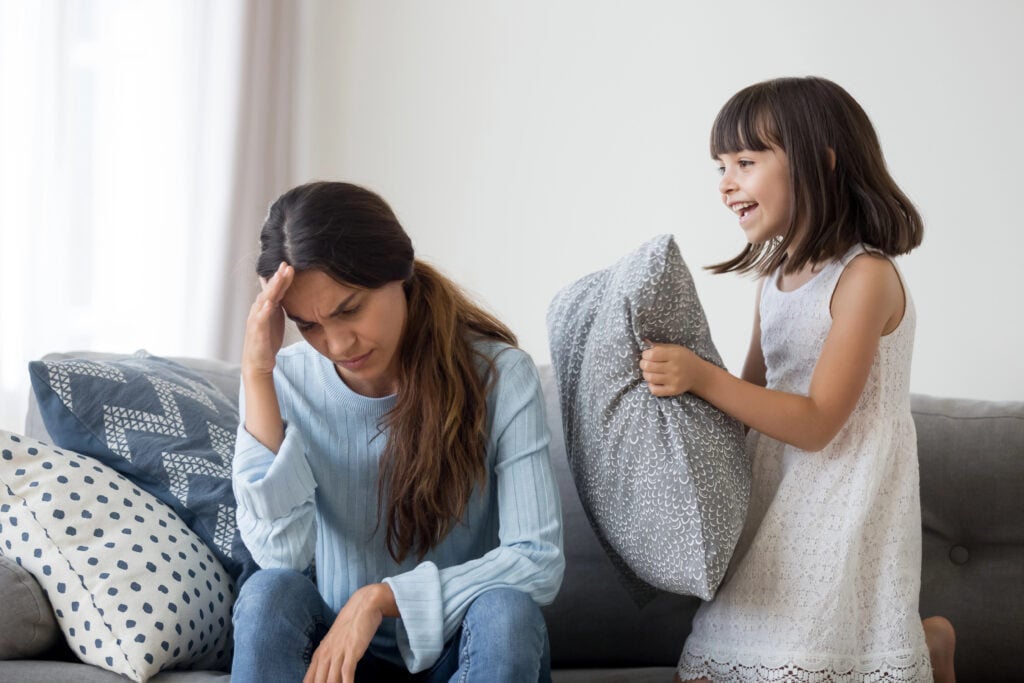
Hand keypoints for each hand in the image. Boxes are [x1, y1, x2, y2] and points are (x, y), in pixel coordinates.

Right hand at [242, 262, 293, 378]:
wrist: (258, 361)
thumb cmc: (267, 338)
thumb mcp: (276, 316)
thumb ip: (280, 302)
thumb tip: (284, 288)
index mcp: (266, 306)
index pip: (275, 289)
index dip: (282, 277)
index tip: (290, 265)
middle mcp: (259, 310)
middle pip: (269, 291)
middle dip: (277, 278)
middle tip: (286, 265)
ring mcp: (256, 320)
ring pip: (264, 301)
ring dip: (271, 289)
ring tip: (279, 278)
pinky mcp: (257, 332)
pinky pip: (260, 320)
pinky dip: (264, 311)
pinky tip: (269, 304)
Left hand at [304, 583, 395, 682]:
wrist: (364, 604)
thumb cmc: (351, 624)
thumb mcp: (335, 641)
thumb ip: (330, 656)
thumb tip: (328, 672)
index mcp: (319, 653)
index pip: (309, 680)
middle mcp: (326, 654)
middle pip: (319, 682)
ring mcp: (338, 652)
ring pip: (331, 680)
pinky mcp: (352, 651)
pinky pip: (347, 673)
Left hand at [640, 342, 700, 396]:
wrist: (699, 374)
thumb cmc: (684, 359)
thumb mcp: (675, 348)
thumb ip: (659, 346)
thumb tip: (644, 341)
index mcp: (674, 355)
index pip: (652, 355)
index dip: (645, 354)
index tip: (646, 355)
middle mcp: (674, 368)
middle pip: (648, 366)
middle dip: (643, 364)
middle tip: (645, 363)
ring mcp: (674, 380)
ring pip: (650, 378)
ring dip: (646, 374)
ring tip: (649, 371)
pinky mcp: (673, 390)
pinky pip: (655, 390)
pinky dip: (651, 386)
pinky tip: (654, 381)